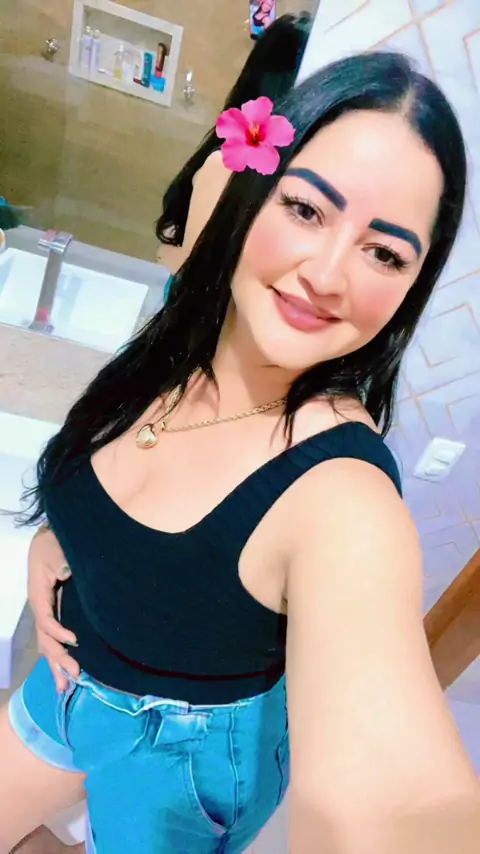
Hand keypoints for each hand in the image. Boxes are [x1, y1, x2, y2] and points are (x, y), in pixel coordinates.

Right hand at [28, 526, 79, 691]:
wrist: (51, 536)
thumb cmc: (55, 543)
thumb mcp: (58, 551)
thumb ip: (62, 563)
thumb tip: (65, 574)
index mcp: (38, 594)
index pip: (45, 621)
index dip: (58, 633)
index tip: (76, 642)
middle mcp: (39, 607)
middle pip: (45, 639)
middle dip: (58, 659)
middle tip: (75, 675)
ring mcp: (45, 611)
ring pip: (46, 643)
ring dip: (55, 665)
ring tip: (65, 687)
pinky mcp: (53, 611)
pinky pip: (51, 637)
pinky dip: (56, 654)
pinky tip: (64, 670)